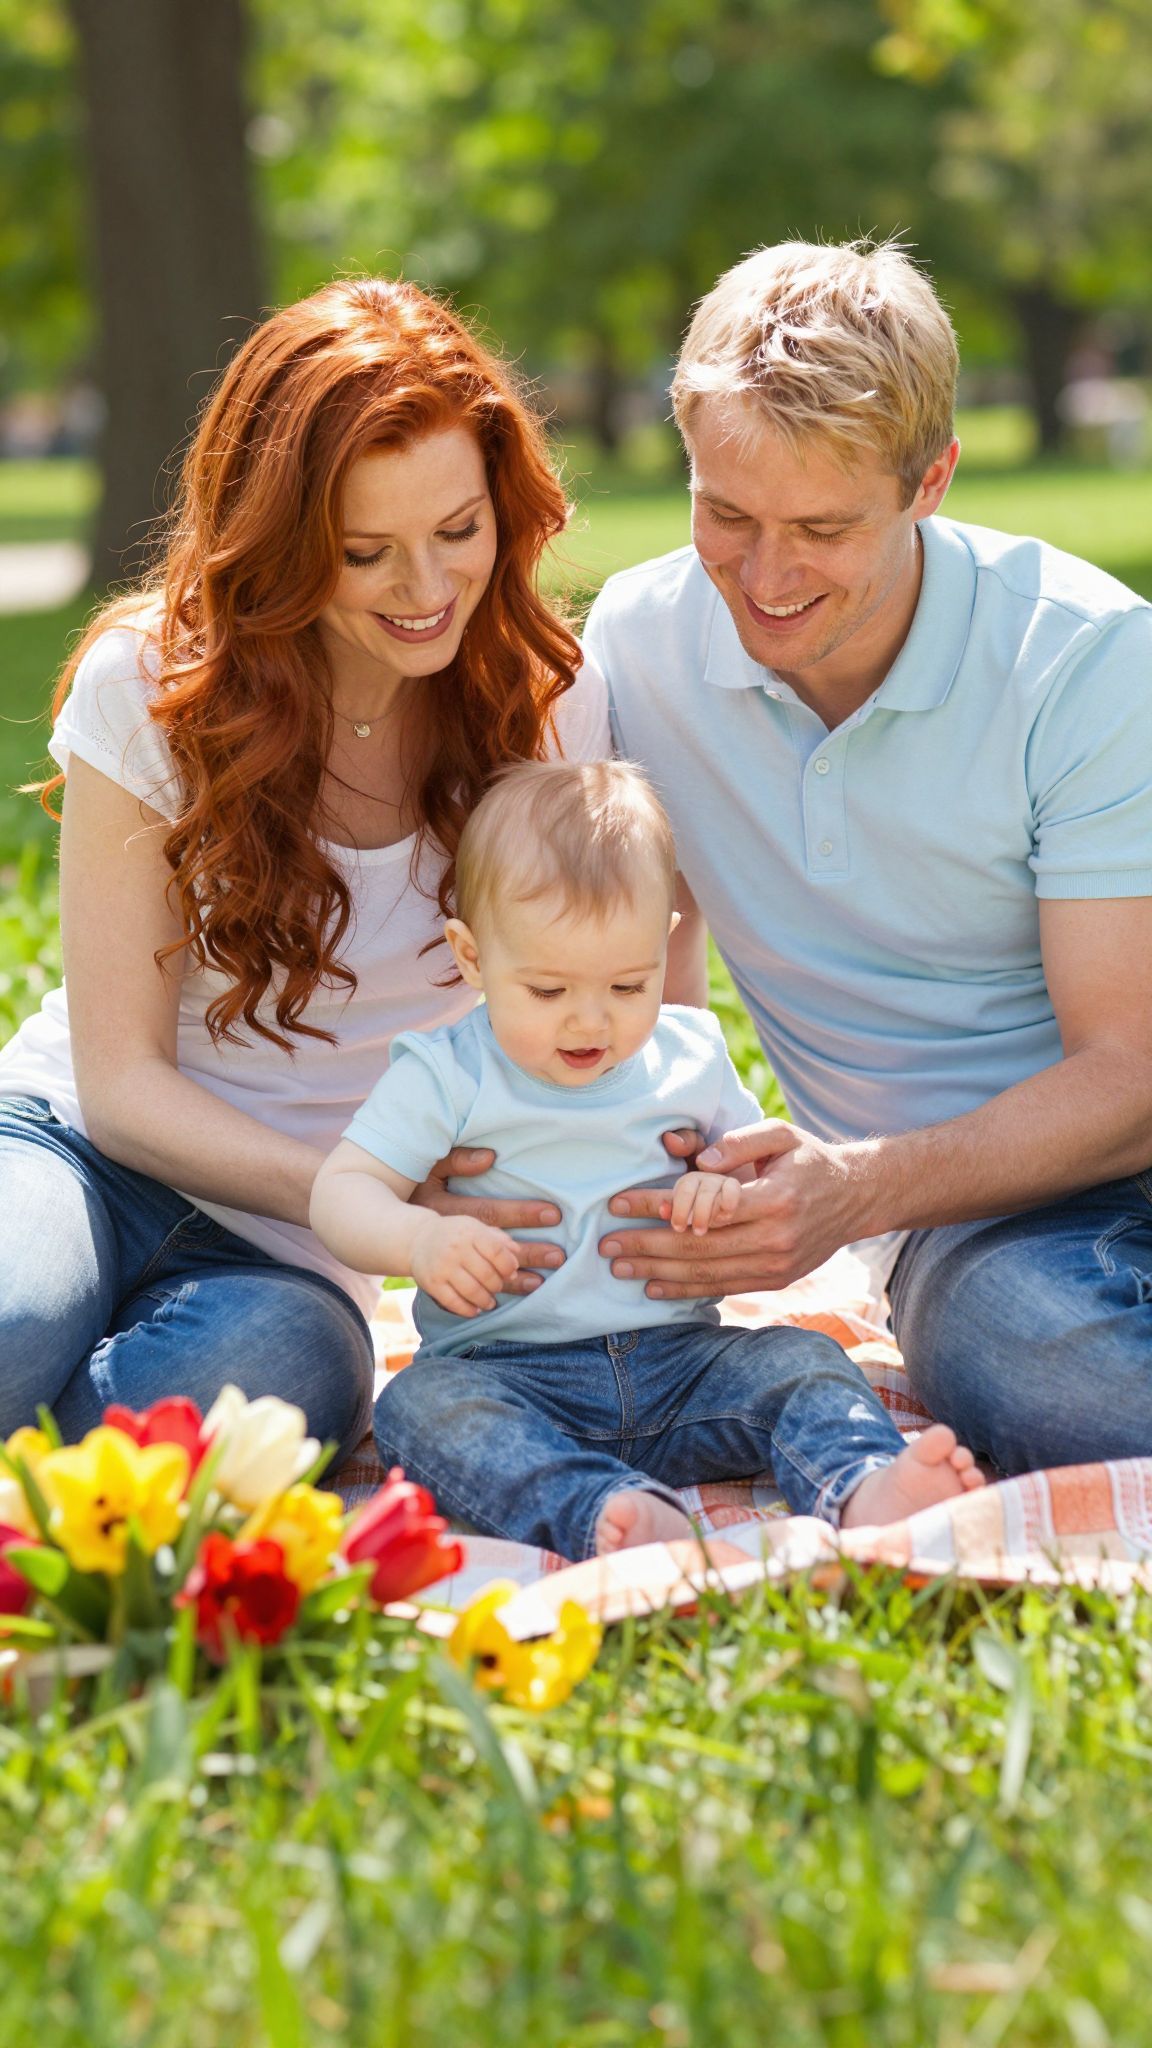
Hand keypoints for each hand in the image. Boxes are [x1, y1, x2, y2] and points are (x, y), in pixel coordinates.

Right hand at [409, 1212, 521, 1317]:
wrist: (418, 1239)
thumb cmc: (455, 1235)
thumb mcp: (476, 1228)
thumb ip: (499, 1239)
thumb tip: (517, 1254)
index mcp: (470, 1232)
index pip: (497, 1252)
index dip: (508, 1266)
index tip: (510, 1273)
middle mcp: (456, 1248)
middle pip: (487, 1275)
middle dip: (497, 1285)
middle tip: (497, 1288)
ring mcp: (442, 1267)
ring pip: (473, 1291)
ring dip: (486, 1301)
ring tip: (489, 1302)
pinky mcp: (431, 1283)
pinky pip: (454, 1303)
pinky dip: (468, 1310)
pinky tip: (475, 1310)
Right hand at [411, 1146, 564, 1294]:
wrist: (396, 1232)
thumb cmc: (423, 1199)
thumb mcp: (435, 1173)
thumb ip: (459, 1162)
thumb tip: (489, 1156)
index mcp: (456, 1215)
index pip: (494, 1215)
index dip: (523, 1215)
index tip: (553, 1214)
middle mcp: (451, 1243)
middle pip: (494, 1252)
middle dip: (530, 1255)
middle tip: (557, 1256)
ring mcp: (441, 1266)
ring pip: (479, 1282)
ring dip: (507, 1285)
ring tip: (535, 1284)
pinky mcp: (432, 1284)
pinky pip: (456, 1300)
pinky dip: (473, 1305)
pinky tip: (489, 1305)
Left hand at [600, 1119, 873, 1297]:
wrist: (856, 1198)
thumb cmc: (809, 1160)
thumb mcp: (781, 1135)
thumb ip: (739, 1142)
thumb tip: (699, 1159)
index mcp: (776, 1198)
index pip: (703, 1206)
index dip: (658, 1205)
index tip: (619, 1203)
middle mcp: (777, 1237)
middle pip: (698, 1246)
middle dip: (646, 1246)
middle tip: (605, 1243)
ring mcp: (776, 1265)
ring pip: (706, 1272)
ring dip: (657, 1272)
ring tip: (619, 1267)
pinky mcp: (775, 1280)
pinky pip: (722, 1287)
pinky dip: (685, 1291)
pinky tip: (655, 1289)